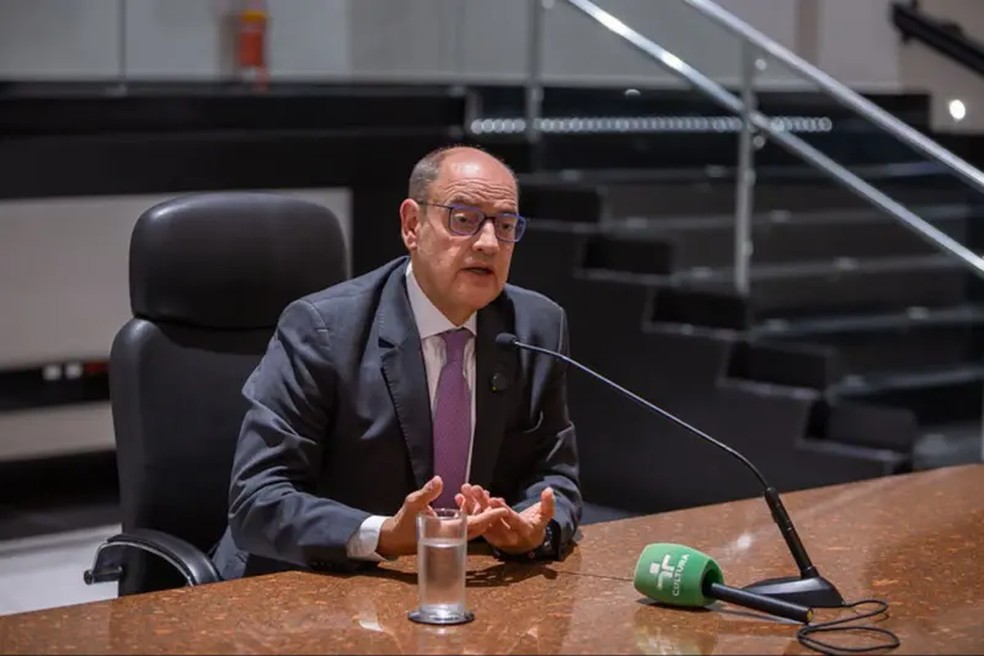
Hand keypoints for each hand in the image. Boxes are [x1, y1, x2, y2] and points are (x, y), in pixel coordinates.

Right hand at [377, 477, 509, 557]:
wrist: (394, 539)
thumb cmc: (403, 523)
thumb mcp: (413, 504)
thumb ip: (427, 493)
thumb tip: (439, 480)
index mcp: (448, 532)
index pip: (475, 525)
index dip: (490, 517)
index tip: (503, 510)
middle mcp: (453, 536)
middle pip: (479, 527)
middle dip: (489, 513)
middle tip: (498, 500)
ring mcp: (451, 536)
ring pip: (472, 525)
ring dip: (479, 512)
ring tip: (485, 497)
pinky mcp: (447, 533)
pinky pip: (464, 525)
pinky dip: (469, 514)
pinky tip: (469, 501)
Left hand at [456, 484, 555, 554]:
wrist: (527, 542)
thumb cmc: (536, 525)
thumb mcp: (544, 516)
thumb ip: (547, 504)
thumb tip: (549, 490)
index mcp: (522, 531)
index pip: (511, 521)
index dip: (502, 510)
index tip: (493, 499)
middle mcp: (506, 536)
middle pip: (493, 519)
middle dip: (482, 503)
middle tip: (474, 489)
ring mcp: (495, 536)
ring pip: (482, 519)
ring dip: (472, 504)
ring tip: (465, 489)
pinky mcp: (486, 534)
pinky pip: (476, 521)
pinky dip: (468, 509)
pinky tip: (459, 497)